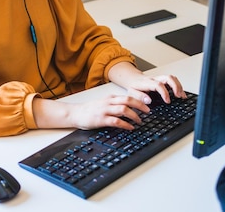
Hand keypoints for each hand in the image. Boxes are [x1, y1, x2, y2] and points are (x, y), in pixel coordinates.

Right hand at [32, 94, 149, 130]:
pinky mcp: (101, 119)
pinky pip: (116, 121)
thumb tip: (129, 109)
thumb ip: (115, 105)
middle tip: (148, 111)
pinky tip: (130, 128)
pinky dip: (125, 124)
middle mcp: (109, 102)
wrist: (75, 113)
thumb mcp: (104, 104)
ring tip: (140, 121)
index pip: (128, 96)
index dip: (140, 100)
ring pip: (124, 109)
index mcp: (110, 98)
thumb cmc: (90, 110)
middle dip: (141, 105)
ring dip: (134, 115)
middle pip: (128, 100)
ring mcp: (105, 110)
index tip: (148, 104)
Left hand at [108, 61, 186, 103]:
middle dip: (175, 86)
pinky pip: (172, 80)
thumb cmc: (133, 87)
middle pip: (168, 78)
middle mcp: (155, 79)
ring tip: (182, 96)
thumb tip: (148, 100)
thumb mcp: (132, 93)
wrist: (132, 79)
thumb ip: (139, 97)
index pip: (158, 85)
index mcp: (147, 82)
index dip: (164, 92)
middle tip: (178, 96)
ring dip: (179, 86)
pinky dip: (178, 86)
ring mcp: (159, 79)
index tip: (167, 101)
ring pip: (172, 78)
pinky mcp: (162, 80)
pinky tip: (181, 94)